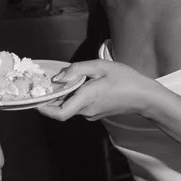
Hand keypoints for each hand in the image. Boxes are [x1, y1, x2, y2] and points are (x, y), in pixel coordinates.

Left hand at [37, 58, 154, 121]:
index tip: (36, 99)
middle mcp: (86, 110)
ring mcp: (91, 114)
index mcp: (86, 98)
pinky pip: (79, 106)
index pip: (59, 113)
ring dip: (64, 96)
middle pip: (61, 109)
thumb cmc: (126, 79)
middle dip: (51, 99)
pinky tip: (79, 85)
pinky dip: (74, 97)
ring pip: (70, 106)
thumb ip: (77, 69)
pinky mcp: (96, 113)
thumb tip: (58, 77)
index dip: (44, 109)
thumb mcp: (101, 66)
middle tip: (45, 85)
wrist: (144, 96)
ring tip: (64, 80)